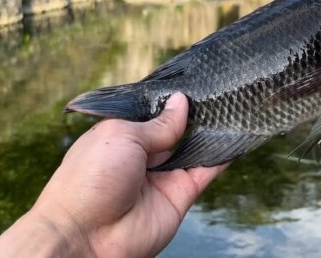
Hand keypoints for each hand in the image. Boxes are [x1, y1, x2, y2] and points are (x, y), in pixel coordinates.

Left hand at [0, 93, 227, 257]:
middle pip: (174, 131)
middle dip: (192, 115)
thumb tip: (181, 102)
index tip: (192, 84)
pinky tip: (235, 136)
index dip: (170, 101)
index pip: (151, 114)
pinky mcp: (179, 197)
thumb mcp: (122, 137)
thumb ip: (158, 124)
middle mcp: (141, 156)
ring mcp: (161, 177)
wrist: (86, 235)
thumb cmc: (89, 179)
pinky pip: (204, 172)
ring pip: (192, 150)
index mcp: (119, 136)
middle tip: (216, 93)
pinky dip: (220, 157)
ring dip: (209, 133)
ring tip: (229, 108)